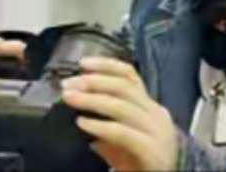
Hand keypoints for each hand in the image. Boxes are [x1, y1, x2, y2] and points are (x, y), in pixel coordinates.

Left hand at [61, 56, 177, 170]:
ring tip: (70, 99)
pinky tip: (83, 123)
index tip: (82, 63)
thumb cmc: (139, 161)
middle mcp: (156, 114)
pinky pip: (122, 133)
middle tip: (68, 84)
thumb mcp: (122, 135)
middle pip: (123, 87)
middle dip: (93, 82)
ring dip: (91, 100)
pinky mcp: (152, 152)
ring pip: (121, 106)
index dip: (106, 65)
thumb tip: (77, 97)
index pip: (129, 75)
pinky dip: (99, 125)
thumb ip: (107, 117)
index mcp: (149, 106)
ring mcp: (157, 132)